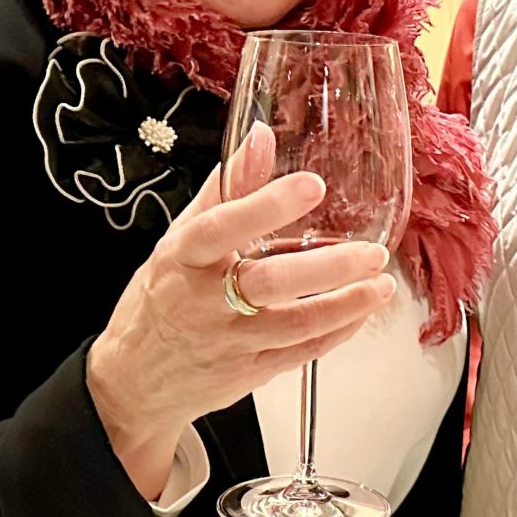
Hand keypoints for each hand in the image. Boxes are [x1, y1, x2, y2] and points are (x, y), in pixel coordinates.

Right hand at [87, 128, 395, 494]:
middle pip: (269, 282)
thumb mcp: (180, 239)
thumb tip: (260, 137)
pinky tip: (359, 311)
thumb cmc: (162, 299)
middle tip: (371, 253)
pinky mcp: (248, 371)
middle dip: (327, 267)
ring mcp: (229, 340)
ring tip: (381, 284)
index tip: (311, 185)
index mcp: (184, 258)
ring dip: (344, 304)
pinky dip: (336, 332)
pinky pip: (300, 352)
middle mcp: (205, 299)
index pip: (222, 226)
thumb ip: (226, 189)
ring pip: (294, 325)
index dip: (266, 205)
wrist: (135, 380)